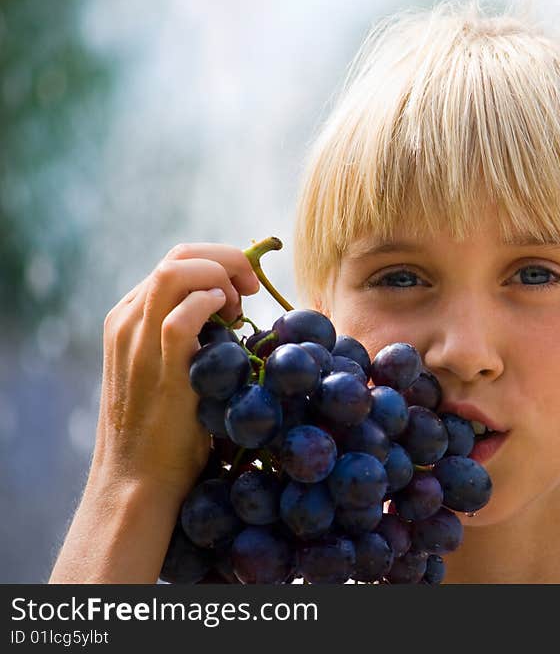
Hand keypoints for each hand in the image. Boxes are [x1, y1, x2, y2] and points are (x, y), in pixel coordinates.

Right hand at [92, 243, 260, 503]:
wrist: (137, 482)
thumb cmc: (164, 432)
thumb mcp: (171, 371)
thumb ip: (189, 338)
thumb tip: (232, 315)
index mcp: (129, 318)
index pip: (176, 262)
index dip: (220, 264)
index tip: (247, 289)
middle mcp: (128, 321)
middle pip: (179, 256)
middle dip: (227, 260)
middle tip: (252, 289)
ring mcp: (138, 342)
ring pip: (177, 271)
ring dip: (221, 277)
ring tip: (240, 309)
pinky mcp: (158, 367)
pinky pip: (184, 315)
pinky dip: (212, 305)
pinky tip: (231, 323)